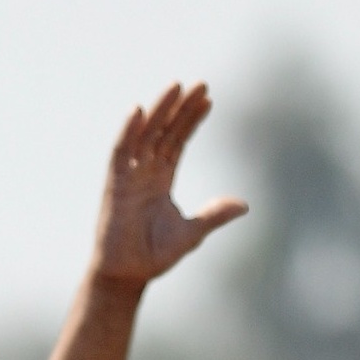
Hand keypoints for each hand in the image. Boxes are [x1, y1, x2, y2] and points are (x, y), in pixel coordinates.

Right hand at [91, 83, 246, 287]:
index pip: (178, 142)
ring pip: (145, 134)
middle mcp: (145, 172)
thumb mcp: (192, 233)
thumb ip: (214, 215)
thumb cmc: (154, 256)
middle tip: (200, 84)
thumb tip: (245, 205)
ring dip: (159, 111)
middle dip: (180, 108)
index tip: (208, 100)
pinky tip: (139, 111)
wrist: (127, 275)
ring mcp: (128, 176)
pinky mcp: (114, 185)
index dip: (192, 121)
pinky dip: (127, 132)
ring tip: (176, 87)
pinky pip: (119, 153)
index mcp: (161, 180)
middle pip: (164, 131)